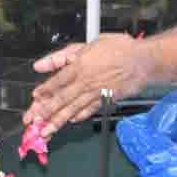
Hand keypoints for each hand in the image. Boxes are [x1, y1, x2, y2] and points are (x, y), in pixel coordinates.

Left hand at [23, 34, 153, 135]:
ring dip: (58, 121)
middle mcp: (85, 83)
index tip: (35, 98)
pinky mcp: (106, 100)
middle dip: (45, 112)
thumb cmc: (119, 48)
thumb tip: (41, 64)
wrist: (143, 61)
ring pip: (73, 109)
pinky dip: (80, 116)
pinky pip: (89, 110)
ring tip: (47, 131)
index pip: (56, 82)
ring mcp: (95, 94)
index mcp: (79, 67)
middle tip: (33, 123)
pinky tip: (71, 121)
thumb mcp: (88, 44)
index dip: (44, 91)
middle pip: (61, 100)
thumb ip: (63, 55)